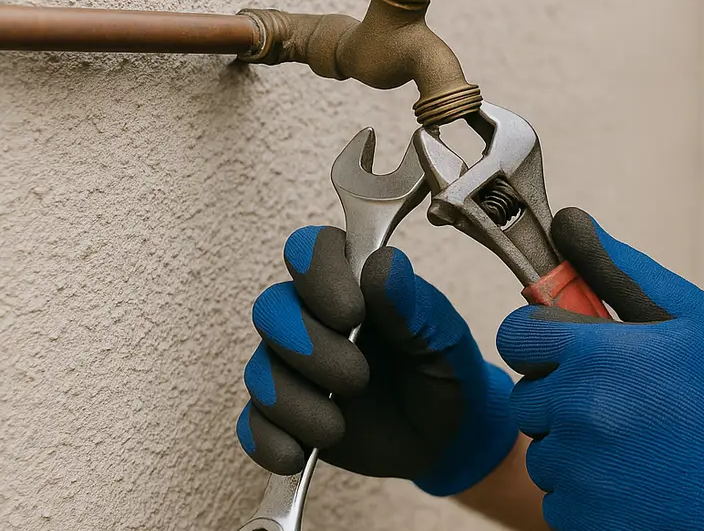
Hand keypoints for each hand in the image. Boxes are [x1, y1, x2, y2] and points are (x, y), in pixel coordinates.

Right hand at [236, 226, 516, 495]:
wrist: (449, 434)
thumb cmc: (445, 368)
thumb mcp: (442, 336)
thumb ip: (410, 304)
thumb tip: (383, 263)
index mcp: (351, 283)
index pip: (309, 250)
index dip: (318, 274)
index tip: (352, 312)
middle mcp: (312, 318)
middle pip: (271, 310)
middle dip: (308, 347)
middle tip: (357, 377)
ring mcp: (293, 368)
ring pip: (259, 371)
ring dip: (294, 400)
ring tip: (336, 426)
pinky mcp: (285, 417)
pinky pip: (254, 425)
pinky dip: (270, 441)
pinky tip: (298, 454)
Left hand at [497, 208, 703, 529]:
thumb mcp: (686, 315)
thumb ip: (616, 268)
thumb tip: (567, 221)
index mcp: (597, 354)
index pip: (516, 334)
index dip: (542, 339)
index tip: (574, 351)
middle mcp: (578, 411)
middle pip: (525, 395)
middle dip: (560, 393)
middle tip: (618, 399)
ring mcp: (578, 471)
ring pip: (541, 449)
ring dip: (572, 445)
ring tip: (632, 443)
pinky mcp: (583, 517)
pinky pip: (557, 496)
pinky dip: (585, 491)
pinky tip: (632, 479)